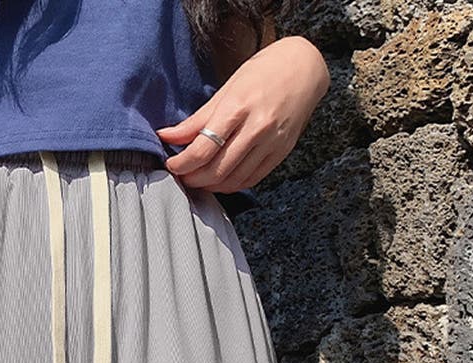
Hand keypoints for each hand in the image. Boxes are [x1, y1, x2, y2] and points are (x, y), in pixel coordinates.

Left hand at [155, 36, 330, 194]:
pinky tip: (219, 180)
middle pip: (216, 169)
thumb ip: (197, 119)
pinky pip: (251, 179)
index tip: (172, 165)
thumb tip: (167, 136)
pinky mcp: (281, 153)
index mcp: (238, 107)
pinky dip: (231, 184)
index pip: (203, 148)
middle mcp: (257, 127)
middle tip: (181, 176)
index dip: (182, 164)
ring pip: (233, 179)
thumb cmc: (263, 73)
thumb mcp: (226, 89)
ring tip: (197, 179)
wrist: (305, 67)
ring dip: (210, 185)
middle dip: (193, 179)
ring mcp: (271, 143)